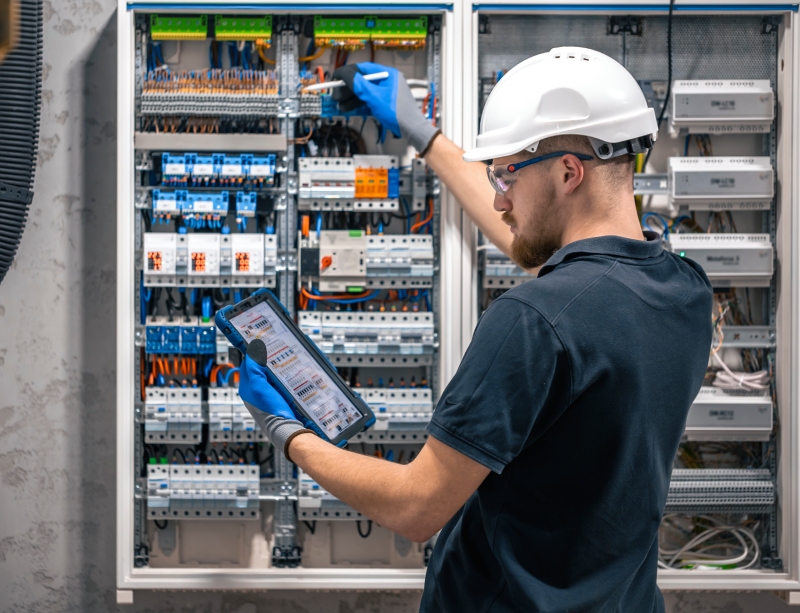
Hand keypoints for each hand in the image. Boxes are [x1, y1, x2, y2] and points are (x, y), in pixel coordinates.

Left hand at [238, 339, 312, 456]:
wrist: (286, 428)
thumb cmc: (270, 409)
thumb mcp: (258, 386)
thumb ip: (253, 369)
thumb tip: (252, 351)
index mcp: (247, 388)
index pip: (248, 364)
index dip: (254, 353)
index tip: (262, 342)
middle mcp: (257, 391)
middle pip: (261, 369)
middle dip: (268, 359)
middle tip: (276, 349)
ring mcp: (269, 394)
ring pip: (272, 375)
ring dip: (278, 367)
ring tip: (286, 358)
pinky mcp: (281, 397)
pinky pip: (282, 382)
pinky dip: (286, 375)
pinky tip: (292, 371)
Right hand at [332, 62, 439, 153]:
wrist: (411, 130)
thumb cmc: (398, 112)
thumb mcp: (375, 97)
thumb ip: (359, 85)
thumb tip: (345, 74)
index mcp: (388, 74)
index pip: (364, 68)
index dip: (348, 72)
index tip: (336, 76)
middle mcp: (388, 81)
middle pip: (363, 81)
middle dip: (348, 89)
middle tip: (336, 95)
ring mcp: (387, 92)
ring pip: (365, 92)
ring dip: (352, 99)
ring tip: (340, 105)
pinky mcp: (386, 103)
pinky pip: (370, 100)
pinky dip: (360, 104)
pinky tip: (349, 109)